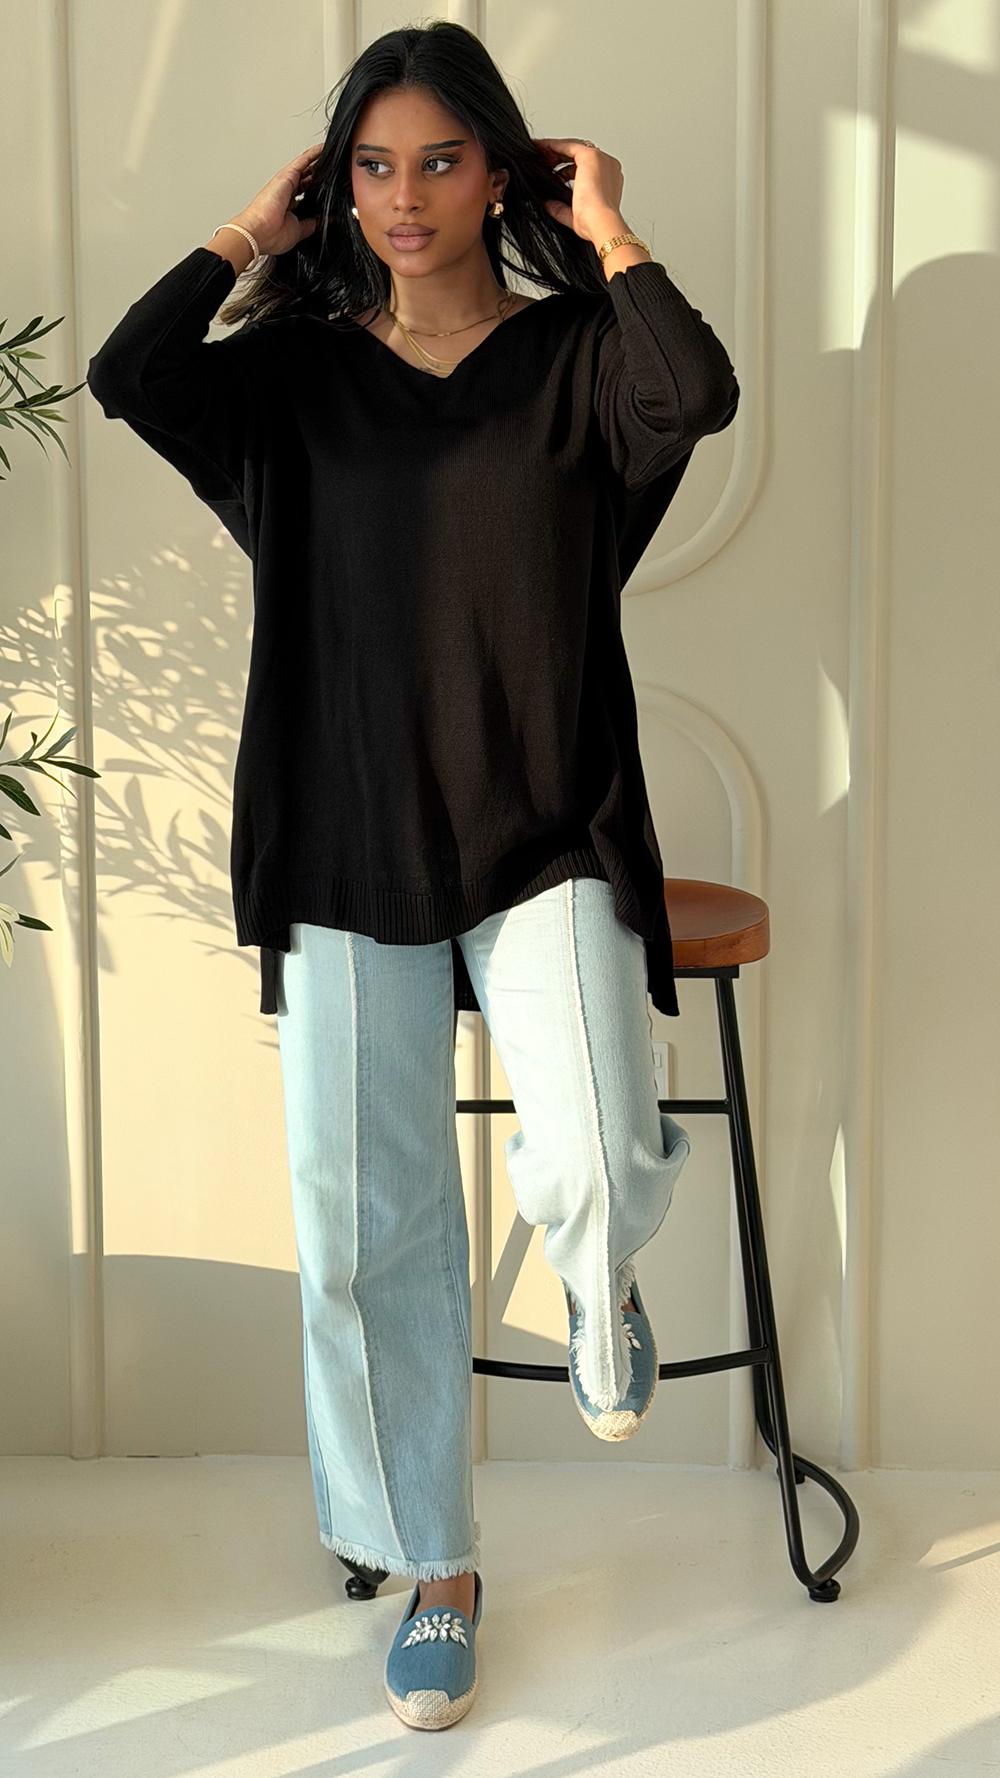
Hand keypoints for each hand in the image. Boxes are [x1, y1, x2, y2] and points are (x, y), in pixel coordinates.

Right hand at [231, 143, 323, 257]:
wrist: (259, 231)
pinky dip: (314, 154)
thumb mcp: (300, 231)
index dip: (318, 193)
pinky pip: (303, 160)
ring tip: (334, 157)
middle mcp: (287, 193)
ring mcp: (286, 182)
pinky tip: (324, 149)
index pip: (307, 195)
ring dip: (319, 162)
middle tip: (337, 173)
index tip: (331, 192)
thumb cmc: (272, 234)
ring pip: (306, 168)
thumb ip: (313, 224)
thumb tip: (327, 220)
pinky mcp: (287, 175)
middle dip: (321, 176)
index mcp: (289, 207)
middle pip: (308, 180)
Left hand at [534, 136, 625, 242]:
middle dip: (558, 157)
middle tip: (542, 162)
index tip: (552, 172)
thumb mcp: (573, 215)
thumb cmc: (593, 223)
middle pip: (578, 155)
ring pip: (573, 148)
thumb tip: (547, 204)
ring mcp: (600, 159)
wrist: (599, 223)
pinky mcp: (591, 155)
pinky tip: (540, 149)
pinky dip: (553, 146)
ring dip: (554, 150)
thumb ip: (560, 208)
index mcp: (608, 179)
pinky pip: (568, 145)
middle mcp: (607, 166)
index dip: (566, 168)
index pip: (584, 167)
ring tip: (538, 155)